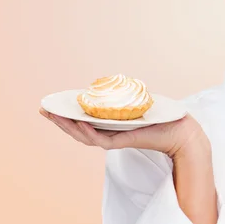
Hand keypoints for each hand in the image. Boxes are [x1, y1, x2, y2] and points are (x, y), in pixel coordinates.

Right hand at [39, 108, 208, 158]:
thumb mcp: (137, 102)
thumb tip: (113, 82)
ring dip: (68, 126)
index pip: (83, 121)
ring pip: (85, 136)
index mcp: (110, 125)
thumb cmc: (161, 116)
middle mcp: (109, 134)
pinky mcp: (123, 142)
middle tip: (44, 110)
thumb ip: (124, 96)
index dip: (66, 116)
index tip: (50, 107)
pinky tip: (79, 123)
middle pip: (78, 130)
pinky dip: (88, 132)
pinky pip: (101, 140)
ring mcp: (115, 139)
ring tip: (54, 116)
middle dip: (60, 121)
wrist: (180, 130)